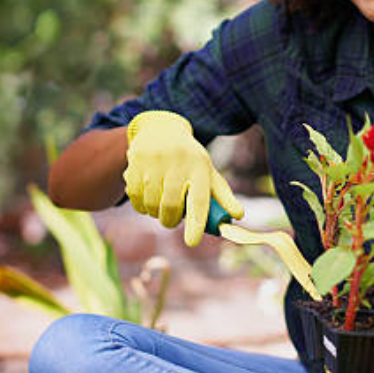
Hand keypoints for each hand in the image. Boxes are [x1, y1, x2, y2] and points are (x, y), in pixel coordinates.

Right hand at [123, 111, 242, 245]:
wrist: (161, 130)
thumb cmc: (190, 159)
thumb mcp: (208, 172)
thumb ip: (222, 196)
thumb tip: (238, 215)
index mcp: (199, 167)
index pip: (199, 200)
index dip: (196, 223)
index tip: (192, 242)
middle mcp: (177, 163)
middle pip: (172, 206)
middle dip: (171, 220)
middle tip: (172, 220)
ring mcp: (153, 163)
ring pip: (151, 205)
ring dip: (155, 213)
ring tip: (160, 203)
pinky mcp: (135, 164)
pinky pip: (135, 198)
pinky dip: (141, 205)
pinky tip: (147, 195)